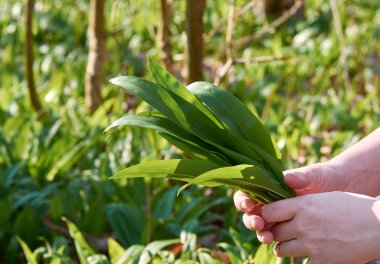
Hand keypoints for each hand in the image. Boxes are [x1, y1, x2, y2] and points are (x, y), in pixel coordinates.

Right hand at [234, 163, 342, 241]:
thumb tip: (287, 178)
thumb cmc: (325, 177)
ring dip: (261, 233)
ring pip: (261, 227)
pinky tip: (279, 246)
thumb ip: (301, 177)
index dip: (243, 199)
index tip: (248, 205)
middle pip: (251, 213)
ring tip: (268, 238)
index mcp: (270, 186)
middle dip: (251, 220)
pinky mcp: (290, 229)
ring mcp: (280, 217)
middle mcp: (271, 202)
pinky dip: (275, 242)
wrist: (343, 190)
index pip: (248, 192)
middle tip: (258, 224)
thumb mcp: (314, 175)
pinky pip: (277, 237)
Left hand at [264, 192, 379, 262]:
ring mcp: (311, 245)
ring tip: (293, 244)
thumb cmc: (353, 207)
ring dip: (284, 246)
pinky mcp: (321, 261)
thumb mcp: (323, 198)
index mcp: (302, 205)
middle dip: (276, 232)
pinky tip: (311, 254)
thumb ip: (301, 205)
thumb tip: (284, 211)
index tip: (270, 217)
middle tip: (283, 231)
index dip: (267, 215)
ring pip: (281, 249)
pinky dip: (303, 260)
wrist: (377, 226)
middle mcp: (302, 225)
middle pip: (274, 231)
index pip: (268, 212)